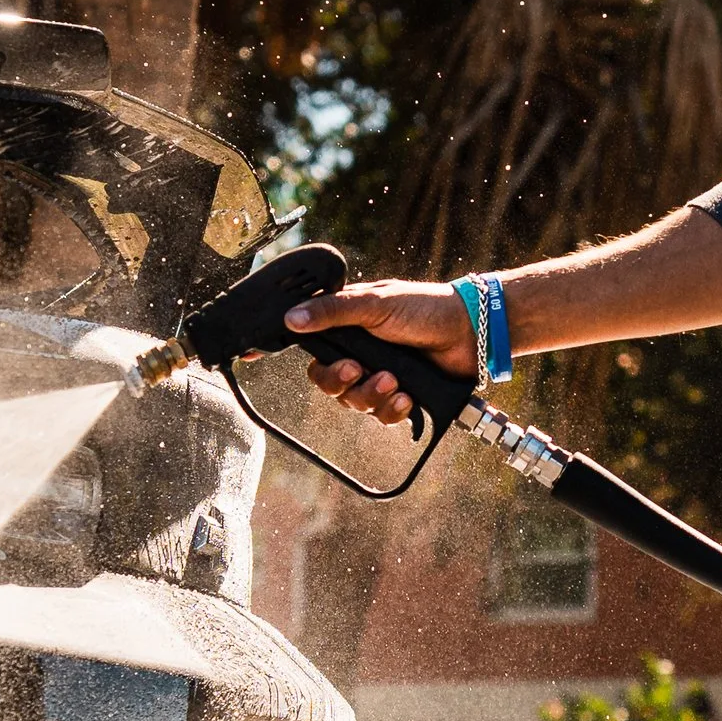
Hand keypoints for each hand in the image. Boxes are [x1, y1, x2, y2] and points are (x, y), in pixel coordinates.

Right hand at [283, 279, 477, 426]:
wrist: (469, 332)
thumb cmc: (424, 308)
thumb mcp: (374, 304)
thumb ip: (332, 312)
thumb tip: (292, 319)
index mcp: (347, 328)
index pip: (306, 343)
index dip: (280, 350)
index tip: (252, 356)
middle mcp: (359, 354)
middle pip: (326, 382)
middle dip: (339, 381)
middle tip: (358, 369)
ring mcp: (378, 376)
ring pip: (352, 402)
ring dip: (370, 395)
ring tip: (394, 380)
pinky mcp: (400, 398)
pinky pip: (380, 417)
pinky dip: (392, 410)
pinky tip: (406, 397)